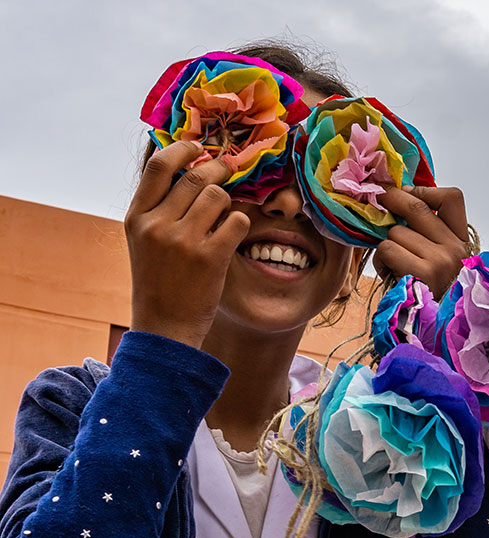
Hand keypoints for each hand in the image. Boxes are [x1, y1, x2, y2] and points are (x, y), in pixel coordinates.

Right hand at [125, 141, 249, 347]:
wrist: (165, 328)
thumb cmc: (159, 281)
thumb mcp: (145, 241)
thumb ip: (160, 207)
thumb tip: (188, 166)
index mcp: (137, 217)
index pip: (160, 165)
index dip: (183, 149)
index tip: (199, 147)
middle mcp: (157, 225)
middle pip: (197, 177)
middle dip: (219, 169)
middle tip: (229, 170)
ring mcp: (183, 241)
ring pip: (220, 196)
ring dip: (228, 201)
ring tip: (223, 217)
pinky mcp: (210, 257)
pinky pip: (237, 220)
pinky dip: (240, 224)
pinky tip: (233, 235)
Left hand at [373, 185, 468, 297]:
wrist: (433, 332)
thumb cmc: (430, 293)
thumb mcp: (440, 261)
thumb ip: (429, 233)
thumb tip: (401, 197)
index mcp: (462, 242)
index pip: (452, 198)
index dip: (426, 190)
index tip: (408, 192)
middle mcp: (456, 249)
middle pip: (417, 208)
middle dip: (391, 200)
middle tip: (378, 200)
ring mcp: (441, 260)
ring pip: (396, 232)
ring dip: (386, 245)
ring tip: (391, 262)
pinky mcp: (422, 273)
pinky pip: (388, 250)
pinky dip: (381, 261)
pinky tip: (388, 272)